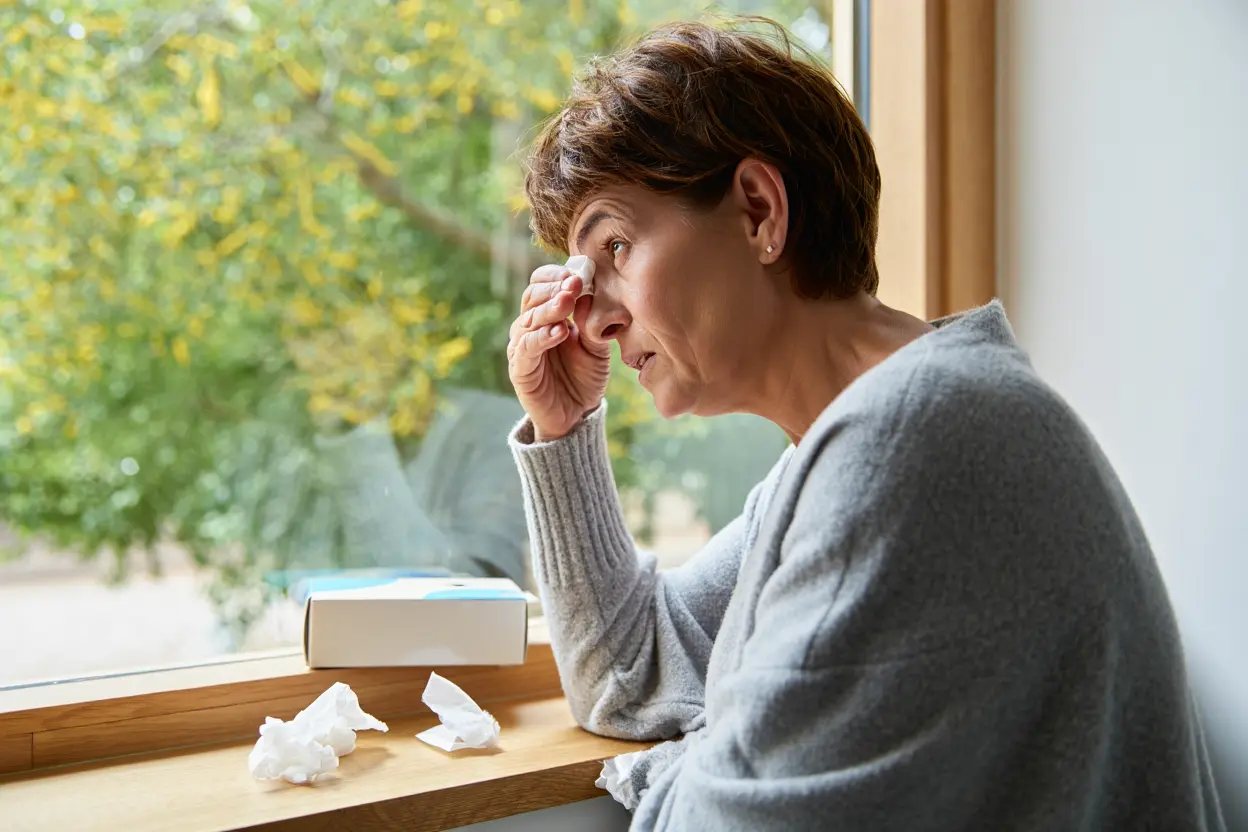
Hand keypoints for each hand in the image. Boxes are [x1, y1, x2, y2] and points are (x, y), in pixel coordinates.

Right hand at [507, 264, 610, 441]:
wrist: (577, 414)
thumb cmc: (585, 376)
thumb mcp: (596, 346)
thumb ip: (591, 322)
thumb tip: (588, 294)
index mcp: (547, 314)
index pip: (542, 283)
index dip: (557, 275)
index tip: (580, 272)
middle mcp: (530, 326)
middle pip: (532, 296)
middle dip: (554, 287)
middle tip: (575, 283)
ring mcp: (522, 346)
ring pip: (529, 318)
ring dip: (550, 308)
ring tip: (568, 301)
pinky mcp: (520, 368)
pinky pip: (527, 347)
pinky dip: (543, 336)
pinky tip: (560, 331)